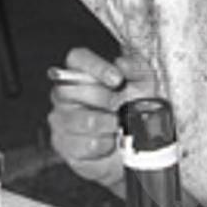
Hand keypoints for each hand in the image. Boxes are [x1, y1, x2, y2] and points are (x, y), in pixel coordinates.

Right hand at [46, 48, 157, 189]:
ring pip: (76, 119)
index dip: (96, 67)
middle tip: (121, 106)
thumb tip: (123, 64)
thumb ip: (137, 70)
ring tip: (119, 125)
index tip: (116, 79)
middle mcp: (66, 94)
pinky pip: (81, 144)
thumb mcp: (144, 86)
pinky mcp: (64, 144)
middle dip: (102, 99)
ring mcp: (61, 119)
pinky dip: (102, 144)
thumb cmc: (134, 111)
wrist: (134, 147)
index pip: (77, 58)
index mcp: (84, 73)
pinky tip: (111, 142)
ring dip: (104, 124)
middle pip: (70, 89)